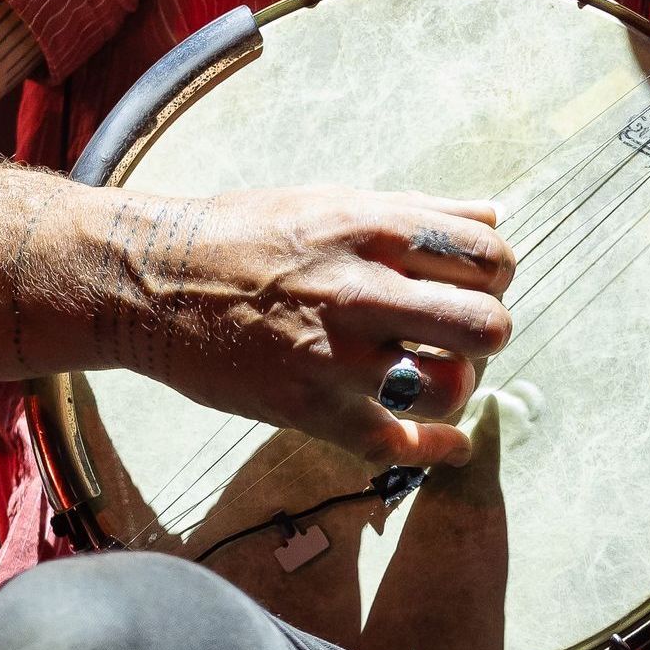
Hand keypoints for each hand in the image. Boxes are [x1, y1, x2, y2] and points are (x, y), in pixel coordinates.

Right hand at [110, 185, 514, 470]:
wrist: (152, 282)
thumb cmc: (244, 234)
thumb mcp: (332, 200)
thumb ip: (417, 211)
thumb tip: (492, 219)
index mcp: (374, 230)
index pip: (489, 257)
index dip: (497, 275)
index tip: (478, 284)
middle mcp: (364, 291)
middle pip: (486, 325)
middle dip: (489, 331)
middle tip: (463, 334)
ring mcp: (338, 357)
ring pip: (452, 387)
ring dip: (458, 385)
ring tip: (438, 375)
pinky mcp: (311, 409)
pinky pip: (399, 446)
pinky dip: (438, 450)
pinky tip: (451, 444)